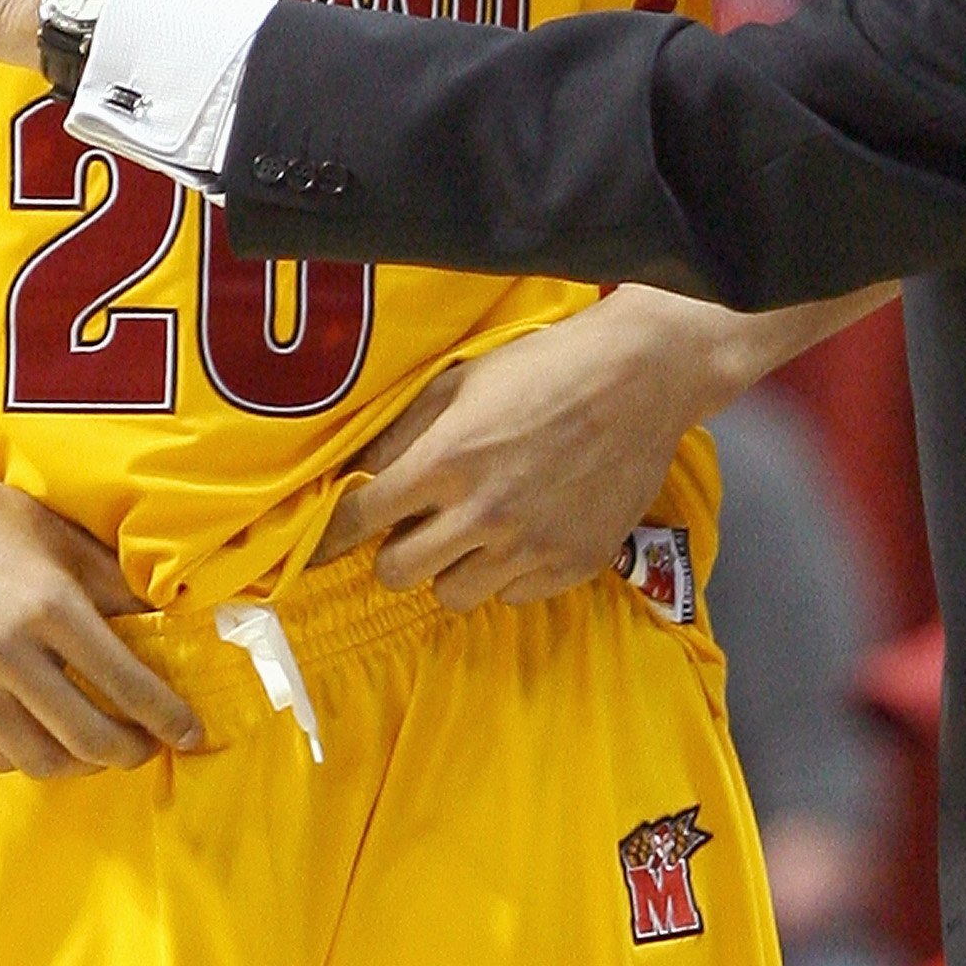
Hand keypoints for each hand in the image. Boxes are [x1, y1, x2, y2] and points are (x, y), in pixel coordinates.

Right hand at [0, 460, 200, 773]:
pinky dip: (30, 754)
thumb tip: (185, 636)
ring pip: (40, 761)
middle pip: (88, 739)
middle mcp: (2, 649)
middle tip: (146, 745)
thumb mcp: (74, 547)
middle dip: (131, 752)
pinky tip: (46, 732)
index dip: (169, 719)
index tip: (190, 733)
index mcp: (51, 606)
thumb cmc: (0, 525)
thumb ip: (127, 595)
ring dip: (82, 763)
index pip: (128, 687)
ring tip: (97, 745)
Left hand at [320, 288, 732, 607]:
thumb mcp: (460, 382)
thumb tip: (355, 475)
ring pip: (454, 595)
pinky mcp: (573, 564)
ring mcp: (531, 545)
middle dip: (394, 553)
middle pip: (397, 573)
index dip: (334, 535)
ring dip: (451, 568)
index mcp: (446, 461)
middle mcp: (483, 514)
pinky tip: (522, 536)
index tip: (325, 545)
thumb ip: (401, 433)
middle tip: (414, 530)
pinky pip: (513, 596)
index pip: (360, 520)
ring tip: (473, 535)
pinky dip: (507, 574)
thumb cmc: (544, 369)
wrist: (640, 378)